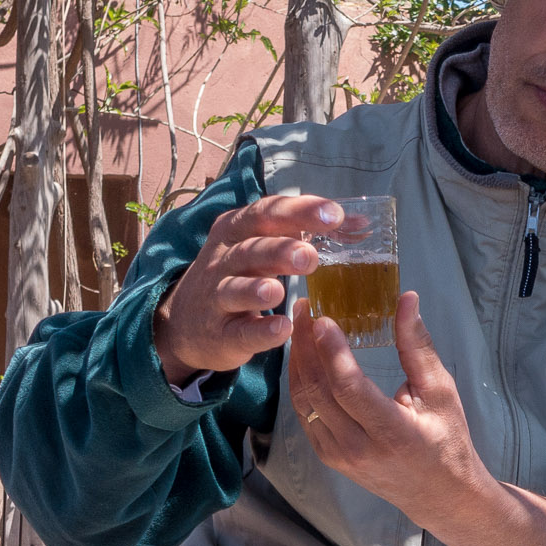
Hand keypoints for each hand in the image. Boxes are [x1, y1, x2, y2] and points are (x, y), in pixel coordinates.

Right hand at [151, 194, 342, 383]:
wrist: (185, 322)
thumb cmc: (237, 275)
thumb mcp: (262, 247)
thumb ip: (304, 234)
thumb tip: (360, 224)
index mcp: (237, 230)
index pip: (266, 212)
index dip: (299, 211)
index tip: (334, 214)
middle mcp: (224, 259)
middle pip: (251, 249)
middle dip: (280, 250)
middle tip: (311, 256)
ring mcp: (216, 297)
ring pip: (235, 289)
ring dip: (258, 289)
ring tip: (281, 290)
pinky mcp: (220, 334)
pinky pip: (239, 332)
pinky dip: (259, 331)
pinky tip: (281, 329)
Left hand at [286, 291, 488, 530]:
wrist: (439, 494)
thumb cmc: (446, 439)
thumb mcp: (440, 391)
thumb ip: (418, 346)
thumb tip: (406, 299)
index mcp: (392, 432)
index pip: (349, 388)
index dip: (331, 350)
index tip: (322, 316)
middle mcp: (358, 448)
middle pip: (318, 390)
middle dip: (306, 345)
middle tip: (305, 308)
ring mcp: (339, 456)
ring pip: (304, 401)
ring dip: (297, 360)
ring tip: (300, 326)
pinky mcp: (329, 457)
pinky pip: (304, 414)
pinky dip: (300, 382)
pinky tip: (303, 356)